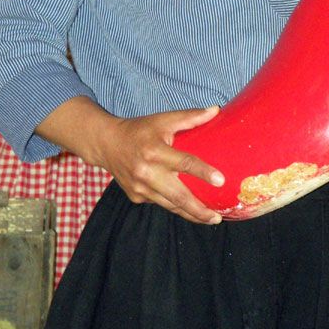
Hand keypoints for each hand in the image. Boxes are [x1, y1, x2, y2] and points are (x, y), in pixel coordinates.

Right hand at [37, 97, 224, 224]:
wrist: (106, 144)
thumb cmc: (139, 130)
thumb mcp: (163, 119)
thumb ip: (190, 117)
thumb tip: (216, 110)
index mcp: (155, 151)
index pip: (184, 163)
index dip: (203, 172)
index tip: (221, 181)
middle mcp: (147, 173)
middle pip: (178, 196)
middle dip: (199, 210)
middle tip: (217, 217)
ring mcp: (140, 188)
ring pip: (170, 206)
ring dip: (190, 214)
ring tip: (210, 218)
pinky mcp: (136, 196)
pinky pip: (160, 203)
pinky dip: (175, 206)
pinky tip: (189, 209)